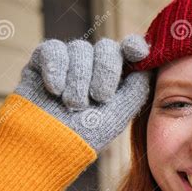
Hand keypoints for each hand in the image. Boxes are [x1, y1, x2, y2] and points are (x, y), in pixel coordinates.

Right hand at [14, 34, 150, 151]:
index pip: (129, 50)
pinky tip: (56, 91)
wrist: (49, 145)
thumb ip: (136, 89)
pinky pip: (54, 49)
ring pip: (81, 48)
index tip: (138, 52)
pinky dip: (56, 69)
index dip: (135, 46)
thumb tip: (148, 65)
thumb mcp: (119, 115)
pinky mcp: (43, 59)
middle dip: (106, 71)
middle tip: (100, 97)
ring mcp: (70, 61)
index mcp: (117, 77)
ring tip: (74, 105)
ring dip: (79, 79)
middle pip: (107, 47)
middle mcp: (94, 65)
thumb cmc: (87, 135)